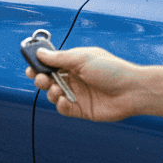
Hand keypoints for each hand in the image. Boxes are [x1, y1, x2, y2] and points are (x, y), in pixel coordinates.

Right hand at [25, 46, 147, 121]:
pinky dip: (59, 105)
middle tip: (41, 79)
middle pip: (48, 80)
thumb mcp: (82, 59)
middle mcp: (74, 78)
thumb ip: (59, 58)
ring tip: (58, 89)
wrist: (132, 91)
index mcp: (74, 63)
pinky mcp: (81, 109)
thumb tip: (40, 53)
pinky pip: (62, 108)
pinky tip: (63, 100)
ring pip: (52, 94)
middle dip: (40, 79)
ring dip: (50, 92)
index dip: (39, 65)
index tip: (30, 67)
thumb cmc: (112, 70)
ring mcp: (77, 94)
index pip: (51, 64)